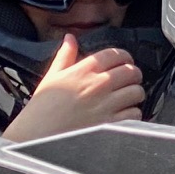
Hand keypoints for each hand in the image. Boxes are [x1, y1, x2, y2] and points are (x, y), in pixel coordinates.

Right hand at [3, 36, 145, 140]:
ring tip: (125, 98)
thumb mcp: (52, 76)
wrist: (37, 135)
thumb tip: (70, 38)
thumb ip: (65, 56)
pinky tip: (122, 114)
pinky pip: (135, 113)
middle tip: (127, 80)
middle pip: (132, 71)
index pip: (116, 54)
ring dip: (134, 94)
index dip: (124, 57)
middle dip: (132, 75)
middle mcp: (98, 85)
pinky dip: (132, 113)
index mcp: (84, 70)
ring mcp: (106, 104)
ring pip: (137, 92)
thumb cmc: (43, 107)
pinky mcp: (111, 123)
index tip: (124, 62)